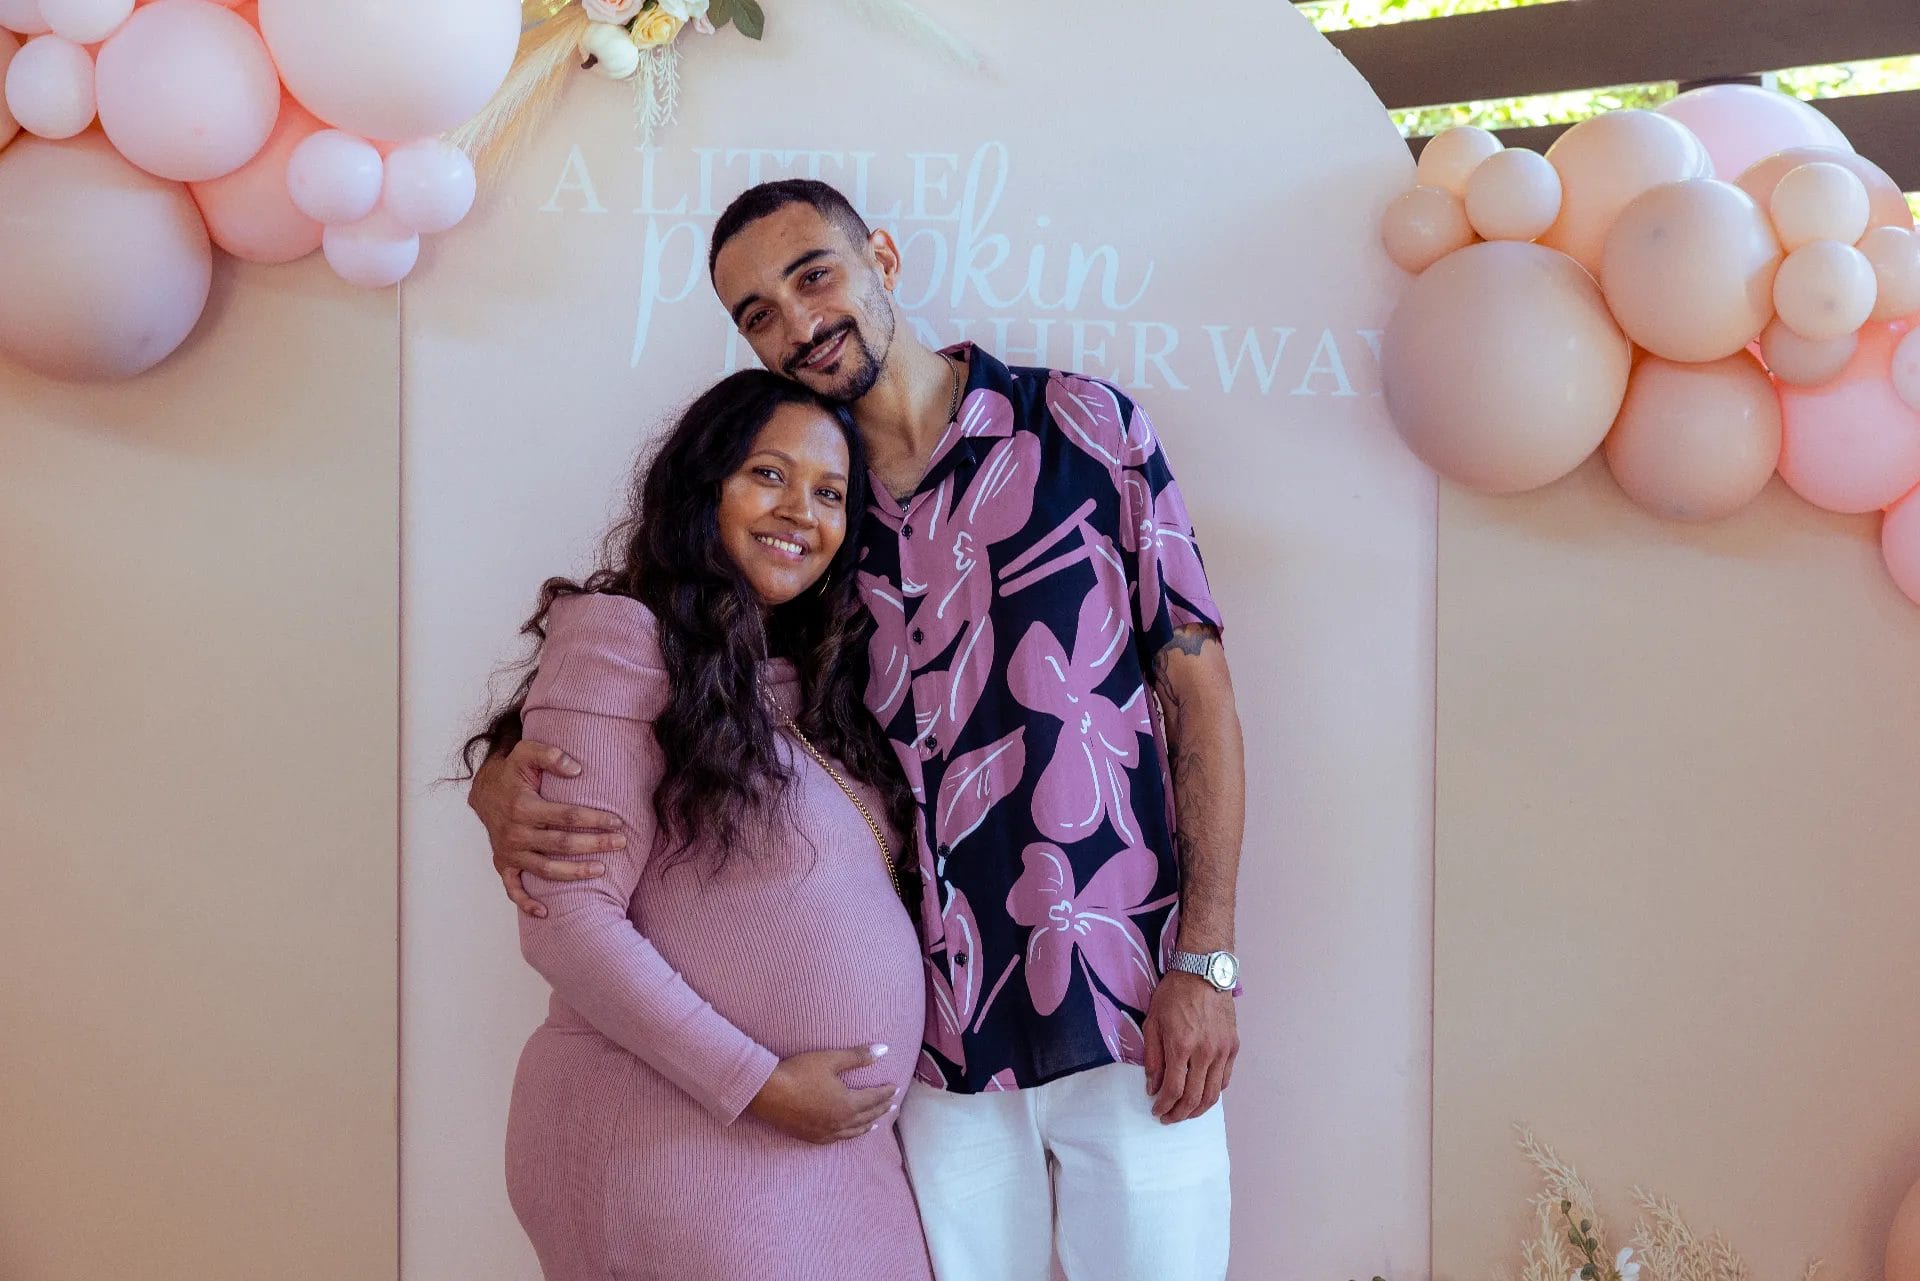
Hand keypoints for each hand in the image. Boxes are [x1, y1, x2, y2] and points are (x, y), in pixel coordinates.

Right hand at [468, 740, 625, 917]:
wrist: (483, 791)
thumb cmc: (511, 772)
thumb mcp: (526, 753)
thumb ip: (550, 755)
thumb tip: (577, 769)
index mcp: (523, 807)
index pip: (566, 816)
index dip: (594, 819)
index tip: (618, 821)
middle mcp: (515, 833)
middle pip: (561, 845)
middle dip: (594, 845)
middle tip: (621, 844)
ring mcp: (509, 852)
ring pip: (545, 870)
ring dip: (574, 873)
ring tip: (601, 870)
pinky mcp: (503, 864)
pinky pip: (513, 889)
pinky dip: (527, 903)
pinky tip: (546, 912)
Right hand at [746, 1045, 900, 1144]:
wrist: (767, 1093)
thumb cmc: (799, 1072)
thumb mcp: (830, 1059)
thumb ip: (858, 1056)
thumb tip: (884, 1049)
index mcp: (848, 1104)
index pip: (874, 1098)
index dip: (886, 1092)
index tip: (895, 1087)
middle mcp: (840, 1122)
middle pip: (867, 1116)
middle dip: (881, 1109)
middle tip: (892, 1104)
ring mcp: (825, 1132)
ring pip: (854, 1131)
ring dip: (868, 1125)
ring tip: (876, 1123)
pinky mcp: (811, 1137)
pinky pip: (837, 1139)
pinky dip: (849, 1135)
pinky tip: (847, 1133)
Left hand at [1142, 972, 1238, 1123]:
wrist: (1203, 972)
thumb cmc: (1173, 994)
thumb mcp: (1153, 1022)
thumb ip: (1153, 1058)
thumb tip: (1153, 1087)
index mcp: (1181, 1045)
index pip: (1173, 1089)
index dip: (1164, 1106)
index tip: (1157, 1110)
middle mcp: (1205, 1052)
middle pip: (1195, 1098)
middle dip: (1180, 1114)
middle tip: (1169, 1118)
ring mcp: (1222, 1050)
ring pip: (1214, 1094)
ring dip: (1198, 1109)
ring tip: (1186, 1113)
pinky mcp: (1233, 1046)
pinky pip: (1225, 1079)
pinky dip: (1214, 1092)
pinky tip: (1202, 1094)